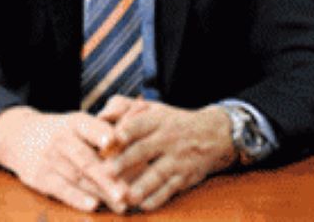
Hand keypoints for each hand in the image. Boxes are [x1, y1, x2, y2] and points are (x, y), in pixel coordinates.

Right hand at [0, 106, 129, 212]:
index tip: (114, 140)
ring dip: (99, 192)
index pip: (88, 126)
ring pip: (77, 177)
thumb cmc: (62, 132)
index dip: (100, 132)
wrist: (19, 135)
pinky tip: (93, 205)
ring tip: (121, 204)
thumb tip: (137, 123)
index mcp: (74, 122)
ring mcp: (49, 158)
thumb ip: (107, 127)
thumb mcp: (79, 123)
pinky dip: (76, 198)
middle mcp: (61, 139)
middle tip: (127, 192)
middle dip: (107, 177)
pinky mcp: (39, 177)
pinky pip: (60, 188)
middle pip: (86, 159)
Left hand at [104, 101, 235, 210]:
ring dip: (142, 186)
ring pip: (158, 173)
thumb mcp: (154, 109)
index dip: (126, 130)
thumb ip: (127, 111)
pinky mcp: (185, 177)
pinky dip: (157, 198)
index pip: (139, 124)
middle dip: (125, 161)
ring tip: (126, 196)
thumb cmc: (172, 122)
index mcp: (157, 119)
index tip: (112, 139)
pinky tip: (144, 205)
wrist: (212, 134)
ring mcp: (178, 159)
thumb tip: (101, 118)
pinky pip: (170, 189)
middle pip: (144, 149)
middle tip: (107, 171)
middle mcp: (168, 138)